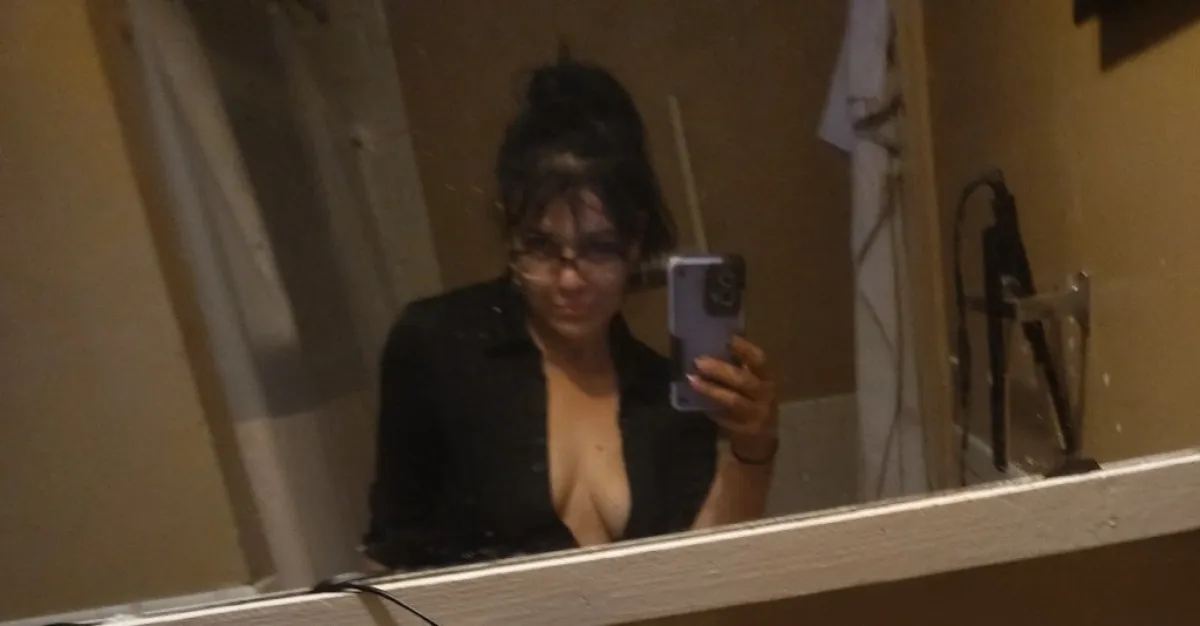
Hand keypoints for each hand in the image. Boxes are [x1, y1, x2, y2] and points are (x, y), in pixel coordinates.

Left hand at [688, 336, 778, 459]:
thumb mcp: (751, 386)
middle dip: (720, 369)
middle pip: (743, 379)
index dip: (744, 348)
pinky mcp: (746, 430)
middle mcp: (766, 394)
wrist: (760, 443)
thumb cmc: (751, 405)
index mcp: (766, 378)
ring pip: (734, 400)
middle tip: (698, 361)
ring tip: (692, 380)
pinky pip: (726, 417)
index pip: (759, 359)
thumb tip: (709, 349)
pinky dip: (711, 408)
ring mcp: (757, 414)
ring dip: (711, 389)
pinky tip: (697, 401)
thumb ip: (737, 370)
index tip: (726, 338)